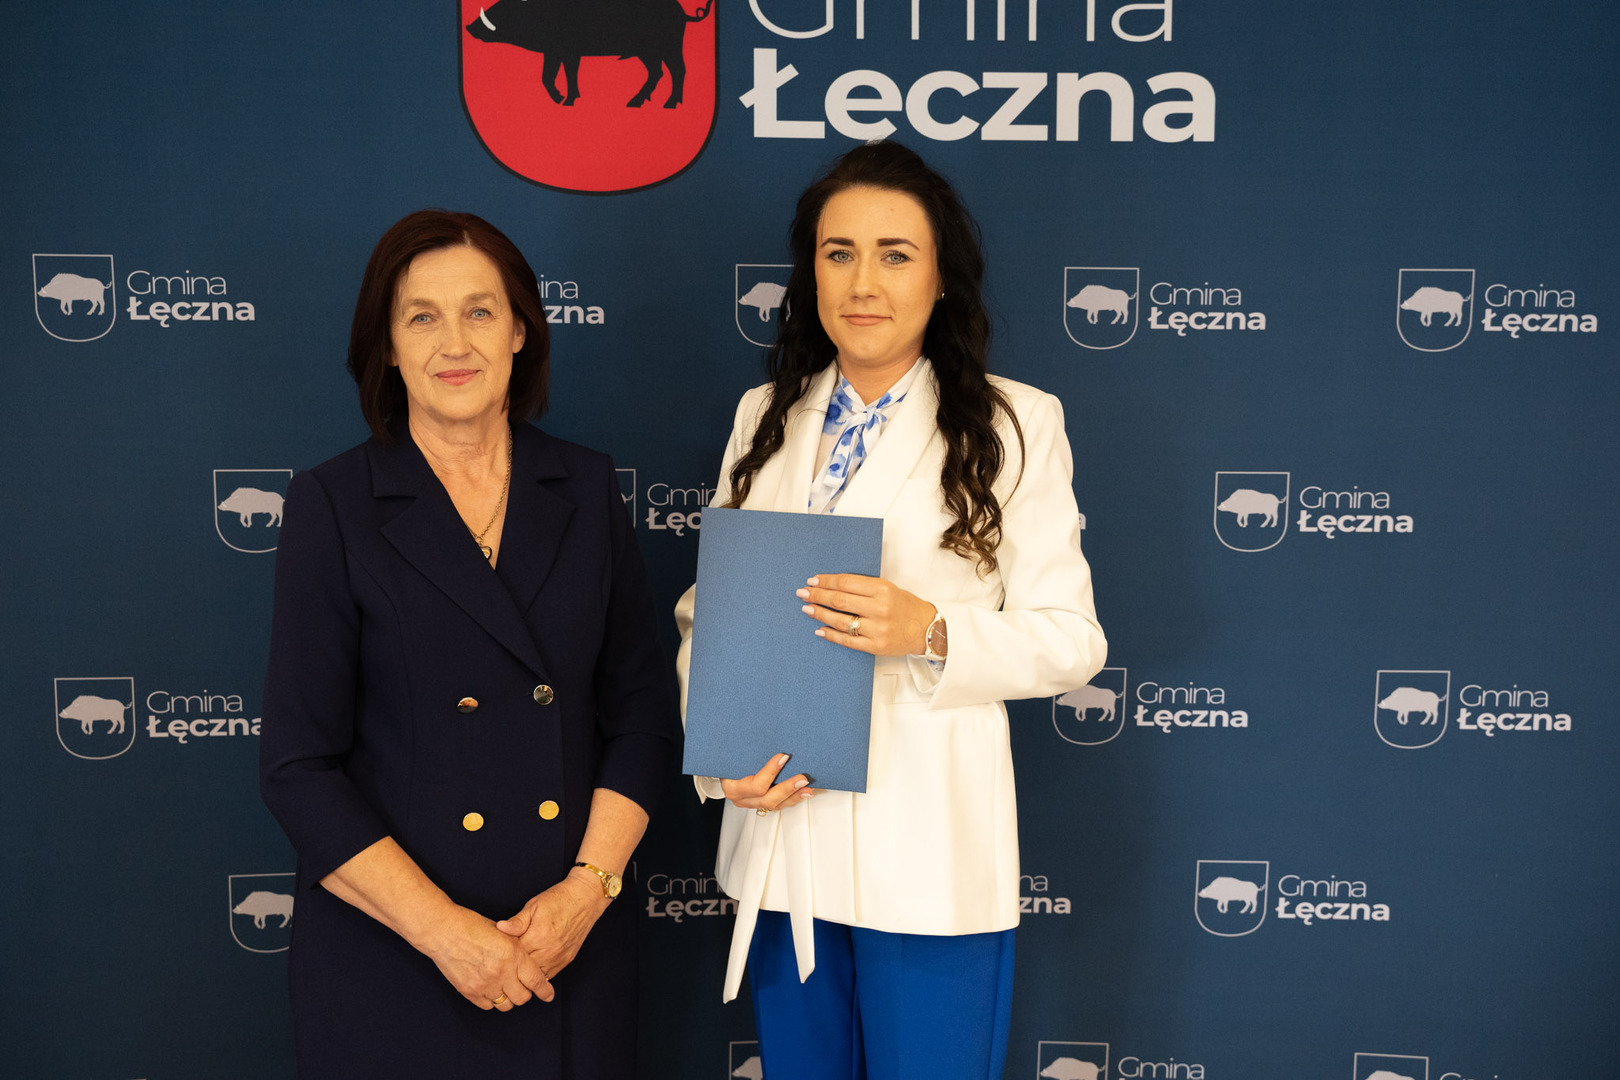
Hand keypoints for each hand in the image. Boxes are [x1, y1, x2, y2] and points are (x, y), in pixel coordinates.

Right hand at [421, 903, 552, 1010]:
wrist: (443, 931)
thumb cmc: (473, 926)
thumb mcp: (503, 932)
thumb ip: (517, 950)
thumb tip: (529, 965)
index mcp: (513, 954)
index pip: (536, 980)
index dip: (544, 990)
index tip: (548, 995)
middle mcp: (502, 972)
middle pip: (523, 997)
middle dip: (525, 993)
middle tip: (522, 986)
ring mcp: (485, 984)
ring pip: (506, 1005)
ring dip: (508, 998)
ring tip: (505, 987)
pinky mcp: (469, 992)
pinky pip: (488, 1006)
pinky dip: (491, 1000)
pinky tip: (490, 989)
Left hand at [496, 872, 609, 983]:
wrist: (585, 898)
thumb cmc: (559, 899)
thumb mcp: (534, 905)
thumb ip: (517, 921)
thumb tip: (499, 927)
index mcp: (537, 937)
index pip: (513, 955)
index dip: (504, 954)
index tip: (498, 951)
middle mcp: (549, 951)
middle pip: (523, 969)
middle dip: (513, 966)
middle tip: (505, 961)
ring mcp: (559, 958)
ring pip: (536, 976)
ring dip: (526, 973)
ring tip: (517, 967)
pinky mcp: (567, 960)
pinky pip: (549, 975)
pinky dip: (539, 974)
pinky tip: (532, 968)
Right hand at [719, 752, 816, 811]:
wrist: (722, 769)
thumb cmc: (728, 759)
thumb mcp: (733, 752)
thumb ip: (746, 746)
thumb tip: (766, 726)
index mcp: (733, 786)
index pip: (755, 785)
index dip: (770, 772)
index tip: (783, 756)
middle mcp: (742, 798)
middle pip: (767, 799)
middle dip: (787, 788)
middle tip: (802, 778)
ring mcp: (752, 804)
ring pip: (775, 805)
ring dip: (794, 796)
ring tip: (808, 789)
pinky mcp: (761, 805)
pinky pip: (778, 805)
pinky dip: (793, 798)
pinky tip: (803, 792)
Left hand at [797, 574, 936, 656]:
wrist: (927, 629)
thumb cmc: (905, 607)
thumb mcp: (888, 588)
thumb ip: (863, 587)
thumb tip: (833, 585)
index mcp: (882, 590)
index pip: (846, 583)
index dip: (826, 581)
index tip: (813, 580)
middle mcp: (879, 609)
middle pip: (840, 600)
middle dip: (817, 595)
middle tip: (803, 592)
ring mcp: (877, 629)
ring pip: (840, 621)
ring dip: (820, 614)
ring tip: (808, 609)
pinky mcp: (876, 646)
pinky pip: (847, 641)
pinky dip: (831, 635)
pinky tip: (819, 629)